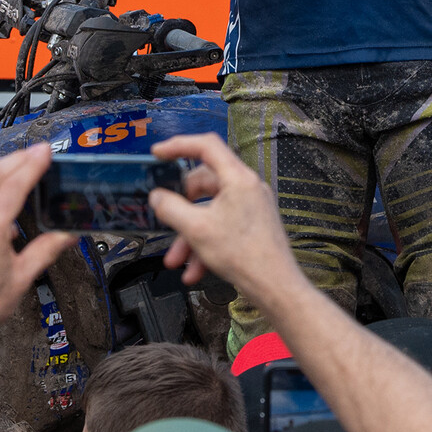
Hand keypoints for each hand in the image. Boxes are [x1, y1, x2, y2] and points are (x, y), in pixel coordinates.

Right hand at [149, 134, 302, 302]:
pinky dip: (205, 244)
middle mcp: (248, 187)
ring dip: (190, 234)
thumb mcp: (196, 229)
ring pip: (210, 211)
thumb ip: (171, 209)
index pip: (206, 146)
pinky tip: (195, 269)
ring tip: (177, 259)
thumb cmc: (246, 256)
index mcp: (238, 178)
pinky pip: (222, 226)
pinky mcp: (253, 224)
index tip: (159, 153)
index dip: (179, 146)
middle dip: (181, 208)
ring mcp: (252, 206)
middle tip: (166, 218)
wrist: (274, 286)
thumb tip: (157, 197)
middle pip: (204, 183)